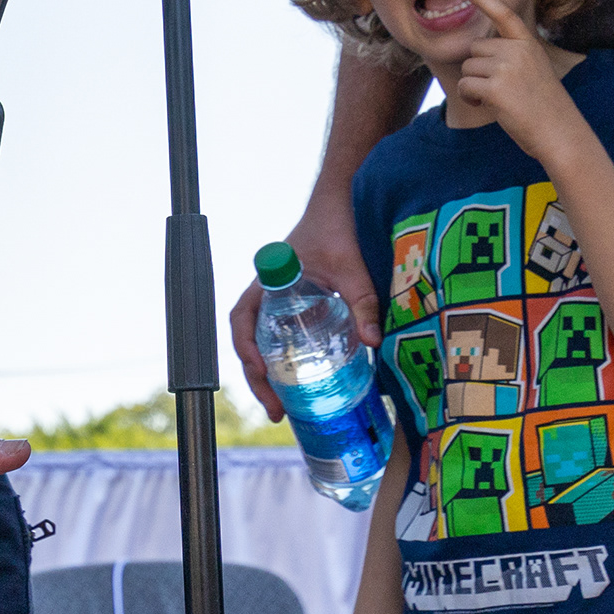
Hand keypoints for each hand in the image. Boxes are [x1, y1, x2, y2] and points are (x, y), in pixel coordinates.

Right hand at [233, 183, 372, 419]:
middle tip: (276, 409)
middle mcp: (268, 294)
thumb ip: (362, 302)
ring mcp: (280, 301)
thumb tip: (372, 343)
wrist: (342, 203)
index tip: (262, 370)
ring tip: (284, 407)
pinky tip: (302, 383)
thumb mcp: (352, 268)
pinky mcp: (296, 306)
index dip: (244, 347)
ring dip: (268, 375)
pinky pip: (281, 337)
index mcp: (269, 281)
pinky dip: (285, 361)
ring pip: (262, 343)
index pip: (241, 317)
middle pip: (249, 340)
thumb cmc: (338, 229)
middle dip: (257, 378)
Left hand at [446, 0, 580, 153]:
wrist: (559, 132)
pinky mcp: (495, 87)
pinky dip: (469, 97)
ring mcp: (506, 67)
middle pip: (476, 49)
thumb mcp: (534, 70)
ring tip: (495, 99)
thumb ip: (511, 56)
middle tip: (498, 88)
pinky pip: (465, 85)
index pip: (504, 14)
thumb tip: (476, 53)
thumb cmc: (544, 106)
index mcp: (528, 44)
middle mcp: (517, 51)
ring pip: (468, 67)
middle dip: (478, 69)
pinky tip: (485, 105)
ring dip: (473, 85)